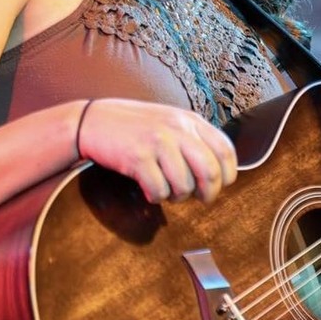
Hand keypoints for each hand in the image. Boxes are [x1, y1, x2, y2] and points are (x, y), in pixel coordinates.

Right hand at [75, 99, 237, 203]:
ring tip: (167, 189)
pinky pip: (159, 191)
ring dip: (178, 196)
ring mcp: (158, 142)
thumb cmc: (136, 127)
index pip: (225, 150)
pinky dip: (156, 197)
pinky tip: (148, 188)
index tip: (219, 185)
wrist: (93, 120)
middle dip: (208, 193)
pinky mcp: (137, 157)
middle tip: (200, 199)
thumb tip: (218, 172)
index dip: (227, 175)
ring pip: (184, 185)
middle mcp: (178, 129)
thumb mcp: (171, 123)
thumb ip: (194, 140)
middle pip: (210, 171)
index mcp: (190, 120)